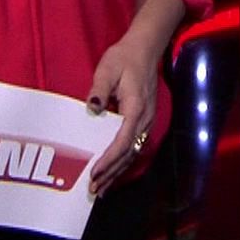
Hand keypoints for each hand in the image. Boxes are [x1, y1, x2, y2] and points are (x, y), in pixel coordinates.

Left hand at [86, 29, 162, 196]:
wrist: (145, 49)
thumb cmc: (124, 58)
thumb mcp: (107, 69)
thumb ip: (99, 90)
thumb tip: (92, 108)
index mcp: (136, 108)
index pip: (123, 141)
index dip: (109, 159)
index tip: (95, 173)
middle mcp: (144, 120)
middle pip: (128, 153)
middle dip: (111, 173)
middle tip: (93, 190)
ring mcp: (146, 122)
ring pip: (132, 153)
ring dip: (116, 172)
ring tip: (100, 189)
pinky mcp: (143, 122)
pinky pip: (133, 147)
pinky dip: (122, 163)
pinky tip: (112, 172)